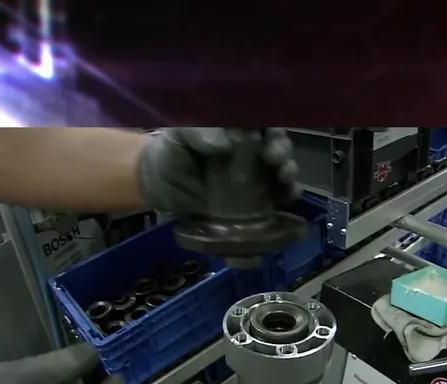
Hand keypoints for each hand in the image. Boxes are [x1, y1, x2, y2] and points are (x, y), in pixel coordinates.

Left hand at [137, 128, 300, 214]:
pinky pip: (278, 194)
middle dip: (282, 147)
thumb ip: (202, 132)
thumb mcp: (180, 135)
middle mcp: (250, 148)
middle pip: (277, 143)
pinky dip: (289, 193)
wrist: (156, 185)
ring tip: (284, 174)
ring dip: (289, 169)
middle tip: (275, 155)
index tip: (270, 132)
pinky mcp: (255, 199)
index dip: (271, 125)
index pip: (262, 121)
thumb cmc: (169, 151)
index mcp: (235, 128)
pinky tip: (290, 193)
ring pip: (282, 167)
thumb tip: (233, 139)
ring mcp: (255, 174)